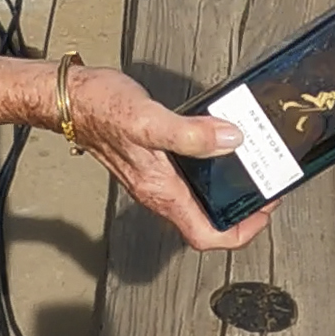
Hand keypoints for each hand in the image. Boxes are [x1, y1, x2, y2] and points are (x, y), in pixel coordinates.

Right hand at [66, 65, 275, 251]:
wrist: (71, 99)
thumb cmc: (101, 109)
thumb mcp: (149, 120)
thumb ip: (191, 134)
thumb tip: (230, 141)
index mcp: (160, 190)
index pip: (205, 235)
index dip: (240, 233)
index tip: (263, 212)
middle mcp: (158, 190)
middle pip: (206, 221)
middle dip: (240, 211)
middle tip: (263, 190)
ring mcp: (154, 177)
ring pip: (198, 200)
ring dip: (226, 190)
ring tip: (249, 167)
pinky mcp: (152, 160)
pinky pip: (188, 177)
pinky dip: (210, 168)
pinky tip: (219, 142)